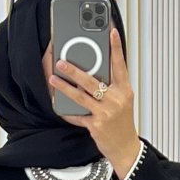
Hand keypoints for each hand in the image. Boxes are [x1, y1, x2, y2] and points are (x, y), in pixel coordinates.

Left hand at [49, 27, 141, 179]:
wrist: (126, 147)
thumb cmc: (123, 123)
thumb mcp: (123, 101)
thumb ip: (112, 86)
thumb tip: (94, 71)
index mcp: (124, 90)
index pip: (120, 65)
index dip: (115, 47)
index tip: (111, 31)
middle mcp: (116, 100)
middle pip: (92, 81)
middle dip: (74, 70)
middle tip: (61, 61)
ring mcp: (105, 113)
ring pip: (81, 96)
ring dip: (64, 87)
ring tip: (53, 79)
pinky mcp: (96, 126)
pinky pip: (78, 115)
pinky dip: (67, 110)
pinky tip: (58, 104)